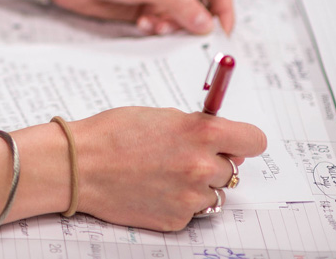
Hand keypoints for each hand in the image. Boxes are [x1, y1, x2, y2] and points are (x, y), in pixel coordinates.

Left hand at [49, 0, 234, 34]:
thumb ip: (177, 3)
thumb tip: (207, 24)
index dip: (224, 10)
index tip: (223, 34)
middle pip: (204, 6)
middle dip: (194, 22)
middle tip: (180, 33)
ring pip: (183, 19)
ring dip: (171, 26)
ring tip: (151, 23)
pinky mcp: (146, 7)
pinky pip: (164, 25)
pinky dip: (157, 29)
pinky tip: (141, 23)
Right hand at [71, 107, 266, 230]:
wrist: (80, 166)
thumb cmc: (114, 133)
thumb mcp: (162, 116)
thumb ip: (197, 128)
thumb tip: (223, 143)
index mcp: (203, 133)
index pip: (254, 141)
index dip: (243, 141)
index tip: (235, 143)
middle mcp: (203, 166)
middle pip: (232, 169)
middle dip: (212, 162)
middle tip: (180, 157)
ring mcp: (191, 196)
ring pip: (213, 192)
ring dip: (196, 185)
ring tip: (163, 174)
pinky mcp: (178, 219)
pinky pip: (192, 210)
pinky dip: (178, 202)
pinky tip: (153, 189)